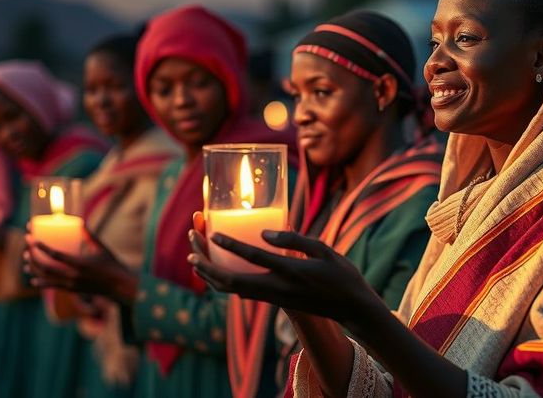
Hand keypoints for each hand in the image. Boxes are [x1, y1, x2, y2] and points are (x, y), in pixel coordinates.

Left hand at [24, 230, 138, 304]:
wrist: (119, 286)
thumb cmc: (112, 264)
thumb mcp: (101, 248)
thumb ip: (89, 235)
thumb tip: (79, 222)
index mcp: (80, 263)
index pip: (55, 254)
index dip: (41, 246)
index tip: (31, 237)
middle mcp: (74, 276)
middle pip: (46, 267)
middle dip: (33, 256)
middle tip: (27, 247)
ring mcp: (72, 285)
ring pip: (47, 278)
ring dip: (34, 269)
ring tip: (25, 261)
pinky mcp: (72, 291)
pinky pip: (53, 286)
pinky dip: (42, 283)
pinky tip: (33, 280)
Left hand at [187, 212, 385, 329]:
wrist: (351, 309)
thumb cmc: (342, 275)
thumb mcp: (325, 250)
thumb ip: (295, 239)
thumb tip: (265, 233)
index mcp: (292, 271)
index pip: (255, 257)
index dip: (231, 246)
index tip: (213, 233)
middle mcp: (277, 287)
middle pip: (231, 280)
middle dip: (207, 265)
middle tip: (191, 246)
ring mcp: (273, 297)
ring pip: (232, 290)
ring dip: (209, 275)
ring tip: (193, 257)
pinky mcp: (273, 301)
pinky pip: (240, 293)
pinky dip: (222, 282)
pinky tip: (214, 271)